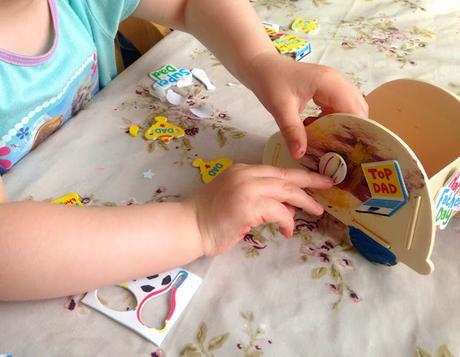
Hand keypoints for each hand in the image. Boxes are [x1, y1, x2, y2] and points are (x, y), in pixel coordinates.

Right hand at [184, 164, 332, 255]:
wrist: (188, 226)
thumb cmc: (209, 216)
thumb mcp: (237, 199)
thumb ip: (260, 198)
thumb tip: (287, 205)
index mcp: (242, 170)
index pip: (277, 170)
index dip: (299, 174)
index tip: (316, 177)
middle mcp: (246, 175)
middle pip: (286, 176)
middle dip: (311, 181)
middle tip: (329, 184)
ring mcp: (247, 189)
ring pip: (286, 192)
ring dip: (304, 203)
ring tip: (316, 212)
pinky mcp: (248, 206)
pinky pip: (278, 212)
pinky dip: (287, 221)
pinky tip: (287, 231)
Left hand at [244, 52, 368, 158]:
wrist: (262, 66)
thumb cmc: (271, 82)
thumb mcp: (280, 109)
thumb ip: (292, 132)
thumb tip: (300, 155)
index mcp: (330, 83)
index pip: (354, 110)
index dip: (356, 131)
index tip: (350, 152)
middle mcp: (338, 82)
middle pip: (358, 110)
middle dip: (352, 131)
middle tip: (341, 152)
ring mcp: (334, 84)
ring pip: (350, 109)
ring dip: (343, 126)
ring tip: (331, 144)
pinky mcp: (328, 89)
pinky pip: (339, 108)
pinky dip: (334, 121)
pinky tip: (320, 131)